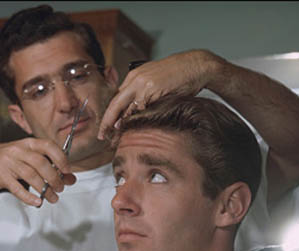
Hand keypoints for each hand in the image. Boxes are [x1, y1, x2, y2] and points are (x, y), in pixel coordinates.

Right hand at [0, 137, 75, 206]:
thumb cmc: (8, 160)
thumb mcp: (28, 158)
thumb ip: (49, 166)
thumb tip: (70, 179)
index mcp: (27, 143)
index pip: (48, 146)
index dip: (60, 158)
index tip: (67, 170)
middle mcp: (18, 151)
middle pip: (41, 163)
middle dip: (54, 178)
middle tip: (60, 188)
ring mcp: (8, 163)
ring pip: (31, 176)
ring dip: (44, 189)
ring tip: (52, 198)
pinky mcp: (1, 177)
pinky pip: (17, 188)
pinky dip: (28, 197)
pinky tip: (37, 202)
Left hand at [98, 49, 221, 139]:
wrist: (197, 65)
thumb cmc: (179, 76)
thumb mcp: (156, 83)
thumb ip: (143, 95)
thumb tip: (132, 113)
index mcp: (134, 76)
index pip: (117, 98)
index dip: (110, 115)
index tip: (106, 127)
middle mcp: (135, 78)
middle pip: (114, 103)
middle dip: (107, 121)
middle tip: (102, 135)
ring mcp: (143, 82)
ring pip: (125, 107)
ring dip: (119, 123)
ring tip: (113, 137)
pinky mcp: (152, 88)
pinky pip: (139, 107)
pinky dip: (133, 119)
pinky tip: (130, 129)